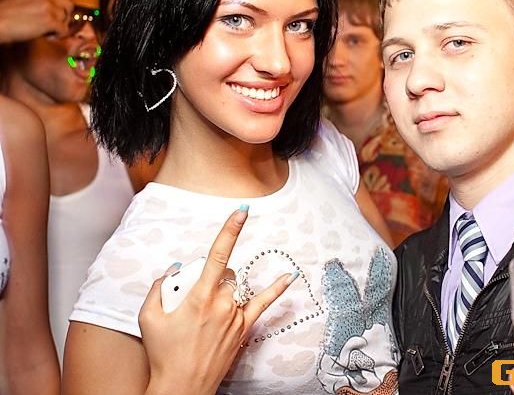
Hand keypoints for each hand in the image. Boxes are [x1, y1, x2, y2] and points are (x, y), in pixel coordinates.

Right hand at [0, 0, 97, 43]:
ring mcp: (49, 7)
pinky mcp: (49, 21)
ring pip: (66, 19)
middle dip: (63, 16)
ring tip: (46, 31)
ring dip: (58, 27)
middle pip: (68, 7)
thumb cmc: (0, 9)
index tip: (49, 16)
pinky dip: (57, 35)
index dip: (58, 8)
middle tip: (53, 25)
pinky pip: (63, 30)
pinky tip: (47, 36)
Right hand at [138, 206, 297, 394]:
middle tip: (193, 301)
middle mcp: (222, 304)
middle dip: (211, 277)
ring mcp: (235, 316)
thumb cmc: (163, 354)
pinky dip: (277, 289)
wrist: (182, 387)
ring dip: (225, 289)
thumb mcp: (148, 318)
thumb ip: (159, 287)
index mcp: (199, 298)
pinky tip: (289, 276)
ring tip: (206, 312)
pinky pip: (263, 303)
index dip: (230, 231)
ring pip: (236, 287)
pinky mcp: (244, 328)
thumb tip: (174, 269)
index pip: (218, 256)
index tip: (242, 213)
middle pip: (225, 273)